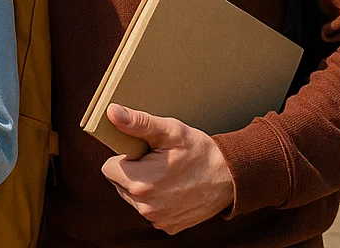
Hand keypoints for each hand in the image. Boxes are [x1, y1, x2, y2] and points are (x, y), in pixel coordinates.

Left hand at [101, 104, 234, 233]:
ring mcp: (157, 219)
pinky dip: (156, 200)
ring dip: (142, 186)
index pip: (108, 168)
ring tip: (165, 174)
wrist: (231, 177)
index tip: (141, 153)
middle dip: (132, 171)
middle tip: (156, 162)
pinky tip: (173, 189)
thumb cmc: (200, 151)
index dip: (122, 157)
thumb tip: (112, 113)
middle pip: (119, 183)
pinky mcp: (168, 227)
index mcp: (141, 183)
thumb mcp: (170, 131)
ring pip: (132, 198)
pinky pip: (149, 210)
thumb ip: (137, 123)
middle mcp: (146, 207)